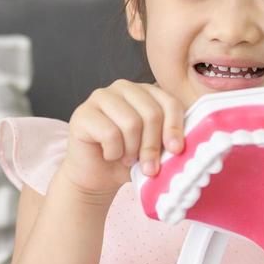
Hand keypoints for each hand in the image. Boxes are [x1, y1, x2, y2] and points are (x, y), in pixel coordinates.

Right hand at [60, 79, 186, 203]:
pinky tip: (109, 154)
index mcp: (146, 92)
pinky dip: (113, 152)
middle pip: (151, 113)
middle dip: (153, 146)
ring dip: (131, 150)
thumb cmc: (127, 159)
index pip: (169, 103)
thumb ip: (168, 142)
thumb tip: (180, 147)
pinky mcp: (83, 113)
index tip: (176, 150)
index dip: (175, 128)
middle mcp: (124, 88)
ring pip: (131, 123)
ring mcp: (101, 97)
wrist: (97, 175)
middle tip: (149, 167)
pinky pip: (109, 133)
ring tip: (126, 158)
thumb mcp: (155, 150)